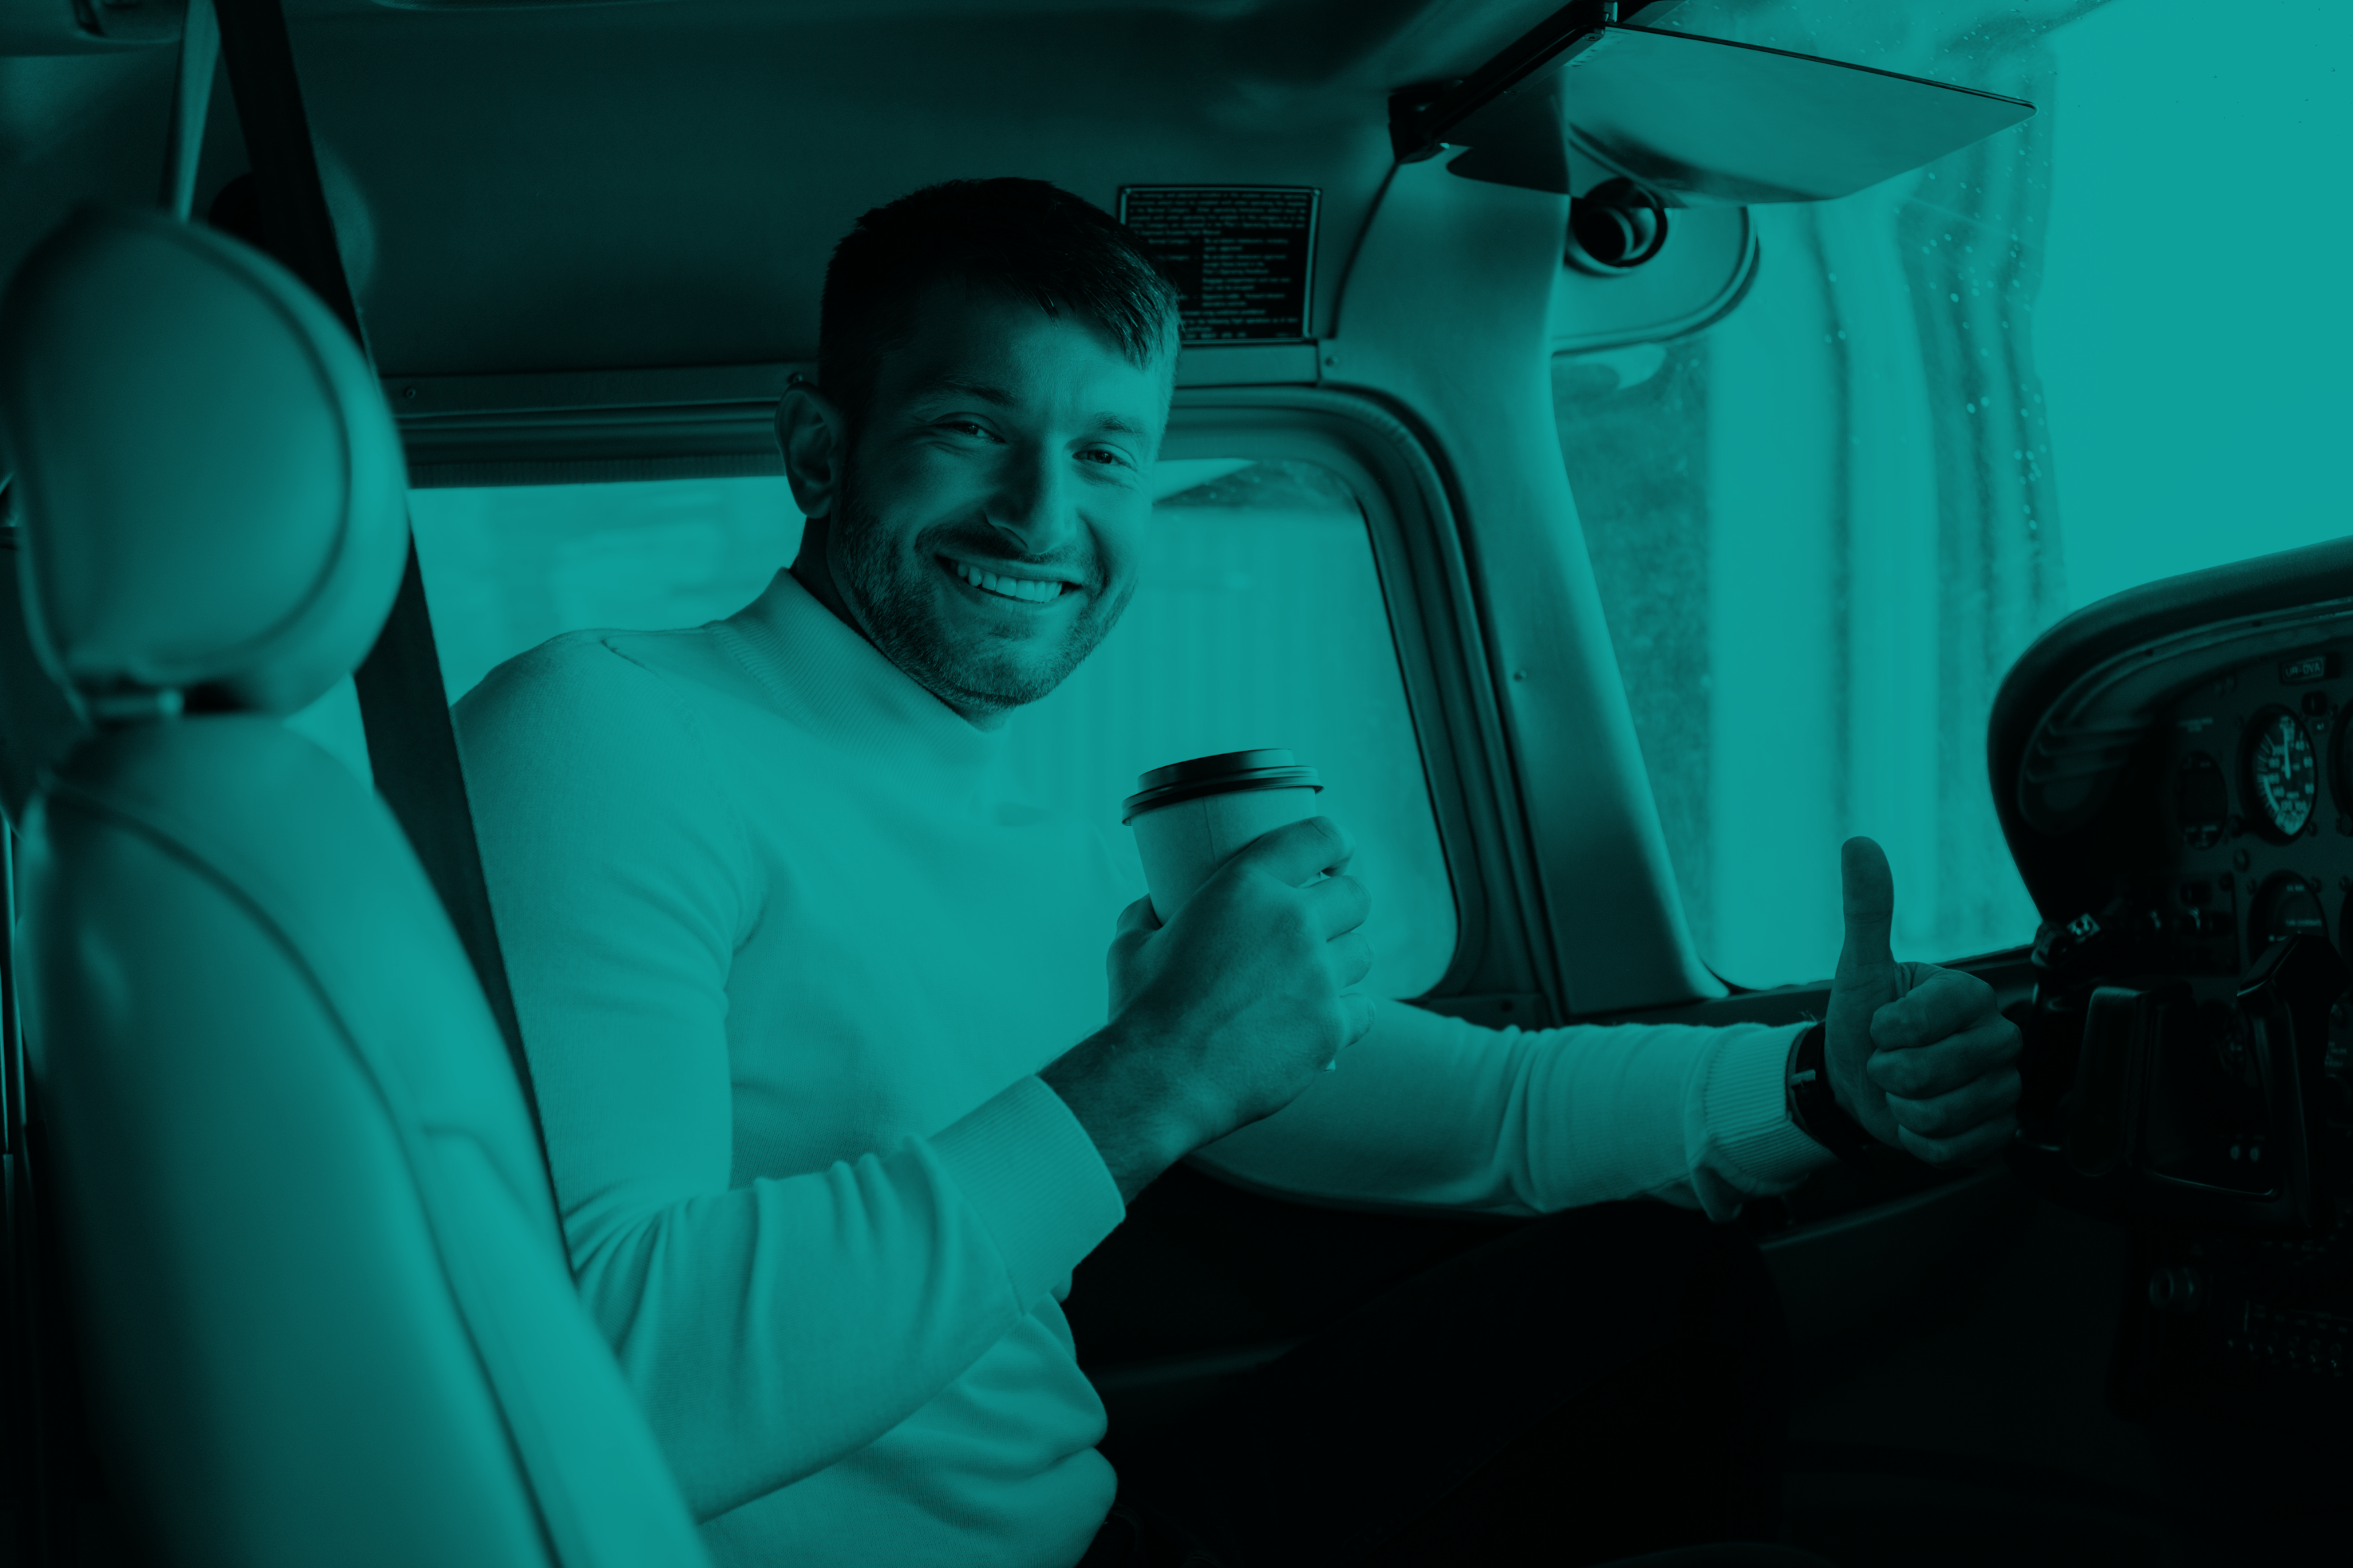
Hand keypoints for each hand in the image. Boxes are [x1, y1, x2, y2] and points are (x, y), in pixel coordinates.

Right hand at [1105, 815, 1377, 1142]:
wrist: (1159, 1079)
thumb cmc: (1141, 1010)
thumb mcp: (1132, 942)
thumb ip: (1149, 912)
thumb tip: (1153, 904)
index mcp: (1246, 887)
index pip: (1320, 837)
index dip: (1336, 841)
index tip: (1338, 853)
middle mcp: (1292, 923)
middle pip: (1355, 896)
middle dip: (1343, 905)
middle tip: (1325, 921)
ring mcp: (1318, 976)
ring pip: (1363, 952)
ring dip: (1344, 960)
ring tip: (1317, 976)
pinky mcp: (1331, 1027)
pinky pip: (1365, 1009)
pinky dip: (1349, 1013)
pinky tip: (1323, 1017)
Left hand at [1825, 837, 2021, 1166]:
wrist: (1857, 1082)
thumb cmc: (1864, 1024)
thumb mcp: (1859, 968)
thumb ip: (1866, 909)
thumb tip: (1860, 845)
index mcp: (1969, 995)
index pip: (1933, 1018)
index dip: (1892, 1030)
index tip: (1879, 1026)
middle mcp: (1996, 1038)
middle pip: (1939, 1071)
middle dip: (1893, 1073)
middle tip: (1889, 1061)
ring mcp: (2002, 1086)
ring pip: (1945, 1112)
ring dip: (1905, 1108)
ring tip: (1903, 1089)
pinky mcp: (1998, 1129)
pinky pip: (1954, 1148)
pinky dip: (1920, 1140)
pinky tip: (1917, 1117)